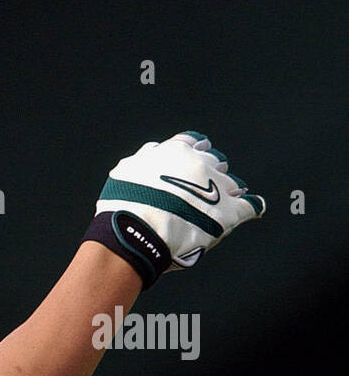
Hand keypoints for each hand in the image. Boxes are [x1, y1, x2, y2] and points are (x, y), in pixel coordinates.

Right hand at [95, 131, 264, 272]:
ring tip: (222, 202)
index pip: (192, 143)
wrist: (134, 232)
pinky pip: (249, 207)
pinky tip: (253, 208)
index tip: (192, 159)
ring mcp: (217, 187)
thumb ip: (143, 158)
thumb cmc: (123, 204)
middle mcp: (201, 164)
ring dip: (227, 191)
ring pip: (231, 183)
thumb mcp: (126, 171)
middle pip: (214, 162)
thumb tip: (153, 149)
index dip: (193, 152)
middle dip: (210, 172)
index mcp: (177, 151)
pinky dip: (251, 207)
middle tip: (203, 188)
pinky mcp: (228, 213)